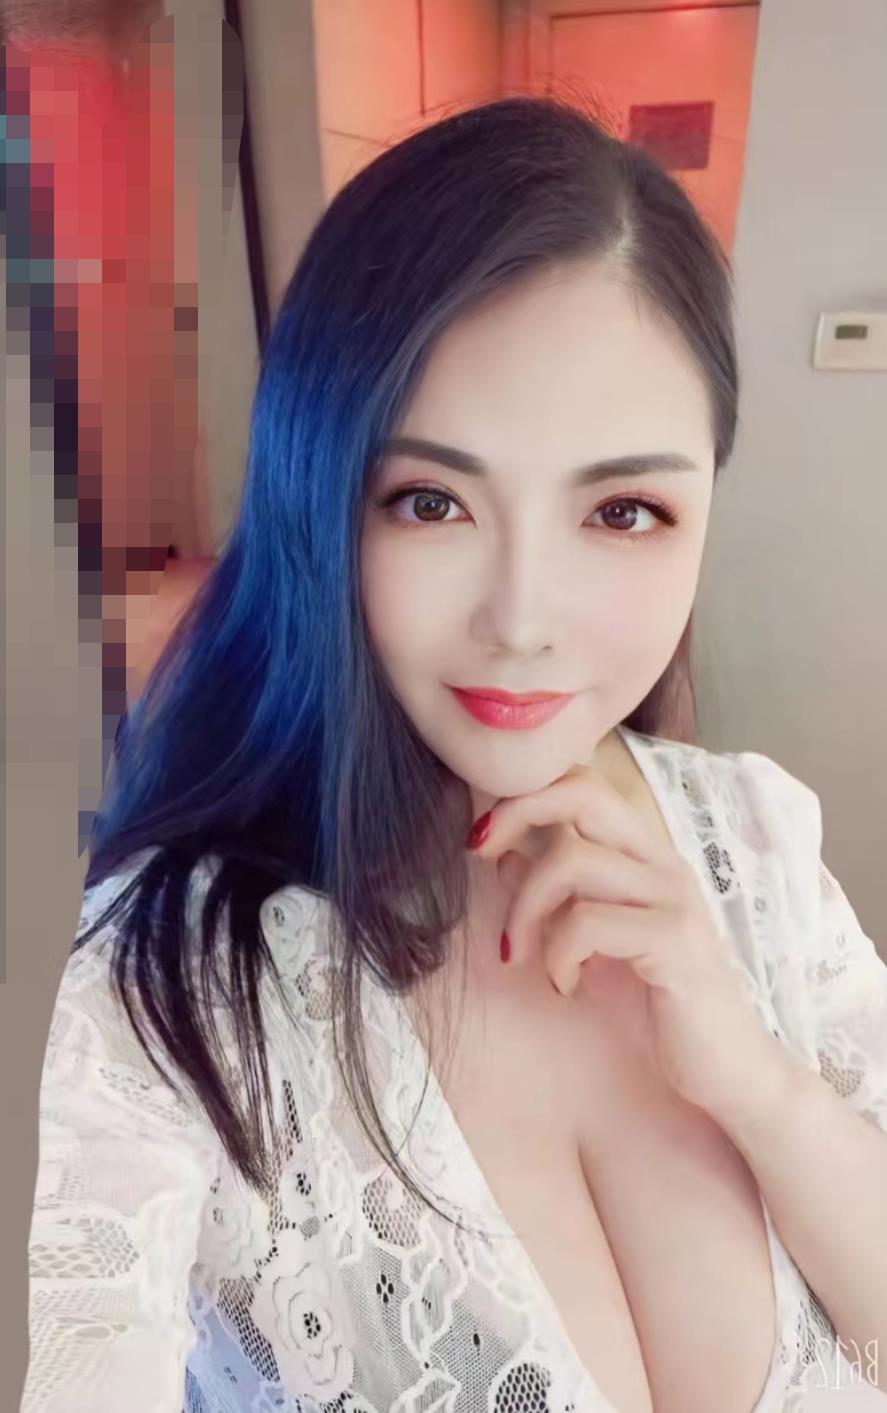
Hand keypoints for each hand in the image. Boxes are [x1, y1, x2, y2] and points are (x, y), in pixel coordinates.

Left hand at [467, 761, 784, 1118]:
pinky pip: (586, 921)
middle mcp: (663, 864)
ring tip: (520, 955)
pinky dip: (557, 953)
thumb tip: (503, 853)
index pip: (586, 784)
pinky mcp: (673, 940)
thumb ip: (558, 894)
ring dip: (525, 910)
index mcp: (647, 857)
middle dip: (516, 814)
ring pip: (571, 860)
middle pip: (582, 794)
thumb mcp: (596, 942)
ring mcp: (672, 898)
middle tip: (478, 853)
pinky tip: (565, 984)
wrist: (730, 1072)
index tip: (483, 838)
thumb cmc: (661, 1007)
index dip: (526, 796)